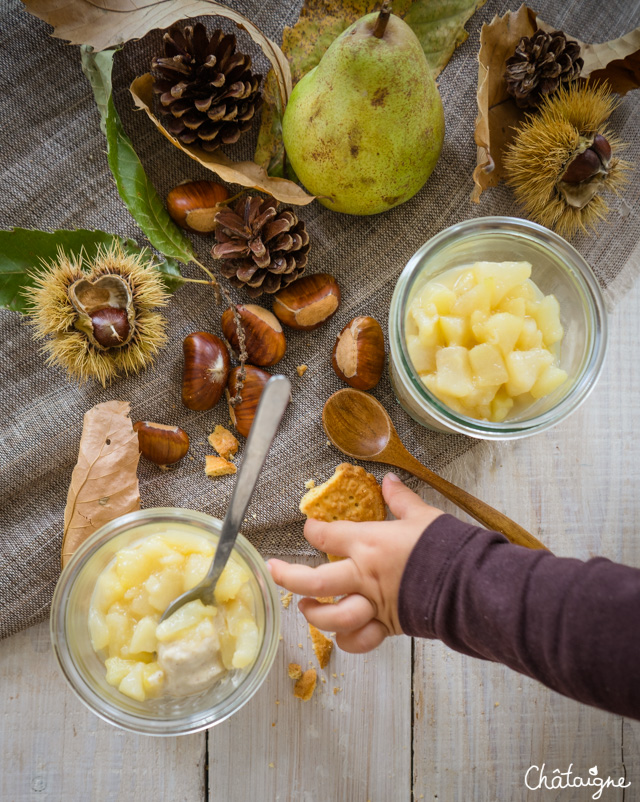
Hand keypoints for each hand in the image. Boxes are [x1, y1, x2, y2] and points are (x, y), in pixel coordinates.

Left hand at [267, 473, 442, 653]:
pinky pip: (360, 640)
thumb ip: (401, 498)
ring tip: (304, 608)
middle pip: (314, 581)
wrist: (468, 582)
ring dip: (314, 615)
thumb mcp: (423, 515)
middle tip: (273, 571)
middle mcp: (364, 575)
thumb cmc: (446, 547)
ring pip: (331, 617)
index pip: (327, 535)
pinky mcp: (388, 626)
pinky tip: (342, 635)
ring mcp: (374, 604)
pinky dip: (349, 641)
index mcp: (369, 543)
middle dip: (288, 577)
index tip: (309, 528)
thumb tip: (390, 480)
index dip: (313, 530)